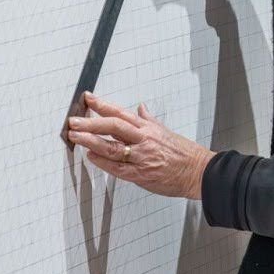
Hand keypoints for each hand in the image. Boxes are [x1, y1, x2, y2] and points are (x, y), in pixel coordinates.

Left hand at [67, 93, 213, 198]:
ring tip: (76, 137)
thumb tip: (141, 108)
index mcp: (148, 128)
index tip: (88, 99)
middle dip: (91, 123)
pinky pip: (118, 168)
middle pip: (113, 126)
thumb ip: (149, 120)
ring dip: (91, 141)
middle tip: (74, 121)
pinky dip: (103, 162)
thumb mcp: (166, 131)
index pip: (121, 112)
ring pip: (112, 147)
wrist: (199, 172)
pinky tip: (91, 157)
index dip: (102, 105)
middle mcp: (143, 140)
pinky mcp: (141, 174)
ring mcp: (141, 157)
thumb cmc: (184, 153)